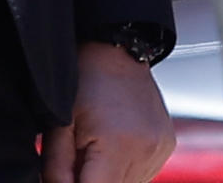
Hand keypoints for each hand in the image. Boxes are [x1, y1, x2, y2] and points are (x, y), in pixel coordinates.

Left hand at [39, 43, 174, 182]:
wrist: (119, 53)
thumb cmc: (86, 83)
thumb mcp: (59, 128)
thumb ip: (56, 173)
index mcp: (119, 146)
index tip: (68, 176)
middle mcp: (147, 150)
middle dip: (90, 181)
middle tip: (76, 161)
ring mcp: (160, 149)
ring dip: (107, 179)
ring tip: (95, 152)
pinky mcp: (166, 147)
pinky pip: (140, 176)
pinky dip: (122, 172)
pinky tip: (112, 150)